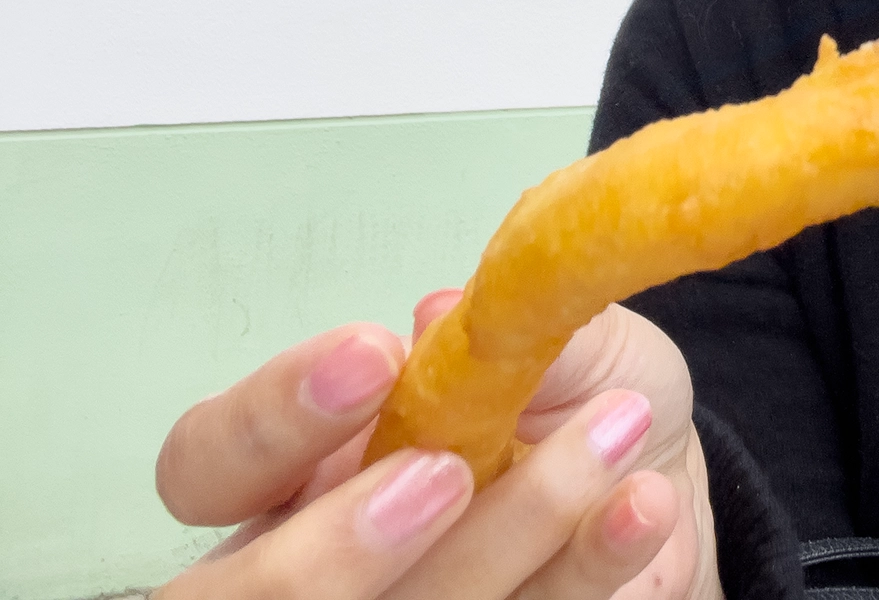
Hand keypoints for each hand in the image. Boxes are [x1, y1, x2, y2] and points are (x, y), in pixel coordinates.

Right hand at [154, 295, 723, 599]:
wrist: (660, 476)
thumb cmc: (572, 397)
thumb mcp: (554, 336)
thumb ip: (504, 325)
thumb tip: (442, 313)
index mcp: (303, 465)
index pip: (210, 463)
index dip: (270, 421)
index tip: (372, 357)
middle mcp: (321, 558)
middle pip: (249, 593)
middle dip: (336, 543)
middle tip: (445, 470)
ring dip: (507, 533)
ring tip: (612, 437)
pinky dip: (586, 566)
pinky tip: (641, 504)